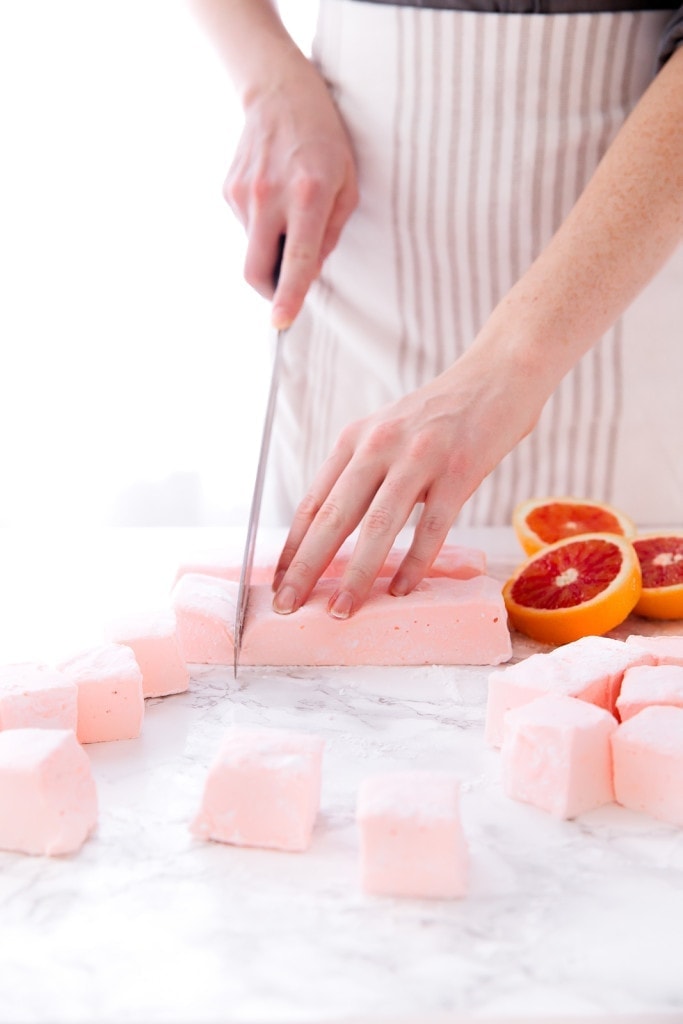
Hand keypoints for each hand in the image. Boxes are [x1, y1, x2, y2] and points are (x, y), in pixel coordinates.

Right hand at [224, 50, 357, 326]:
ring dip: (271, 247)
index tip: (281, 323)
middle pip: (256, 271)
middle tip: (287, 286)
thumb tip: (308, 274)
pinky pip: (246, 228)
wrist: (280, 92)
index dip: (289, 295)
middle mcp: (270, 196)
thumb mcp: (347, 186)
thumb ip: (330, 234)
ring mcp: (244, 194)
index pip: (296, 258)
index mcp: (308, 196)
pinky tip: (274, 195)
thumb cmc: (326, 141)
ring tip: (290, 210)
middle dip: (270, 291)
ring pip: (252, 249)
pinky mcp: (228, 190)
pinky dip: (262, 226)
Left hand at [271, 339, 546, 617]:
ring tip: (341, 610)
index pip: (313, 502)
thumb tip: (333, 534)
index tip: (278, 583)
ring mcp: (420, 458)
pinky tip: (400, 589)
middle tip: (288, 606)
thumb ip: (362, 476)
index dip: (293, 546)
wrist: (497, 376)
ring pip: (378, 526)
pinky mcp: (459, 470)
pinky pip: (431, 526)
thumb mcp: (387, 435)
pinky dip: (414, 562)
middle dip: (307, 567)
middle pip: (334, 516)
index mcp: (355, 440)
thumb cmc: (440, 416)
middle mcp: (379, 446)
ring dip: (356, 574)